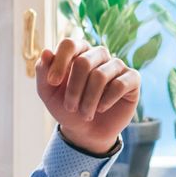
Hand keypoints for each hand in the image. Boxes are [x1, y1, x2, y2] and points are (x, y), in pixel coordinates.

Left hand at [36, 38, 139, 155]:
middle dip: (74, 89)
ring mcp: (117, 65)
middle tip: (70, 107)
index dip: (59, 63)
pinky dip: (107, 100)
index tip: (52, 83)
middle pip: (84, 62)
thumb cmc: (67, 108)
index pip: (69, 44)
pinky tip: (101, 108)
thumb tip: (46, 52)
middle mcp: (99, 54)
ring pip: (100, 75)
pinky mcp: (132, 79)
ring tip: (85, 113)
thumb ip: (43, 72)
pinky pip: (120, 84)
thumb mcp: (48, 93)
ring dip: (88, 100)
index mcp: (78, 52)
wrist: (87, 132)